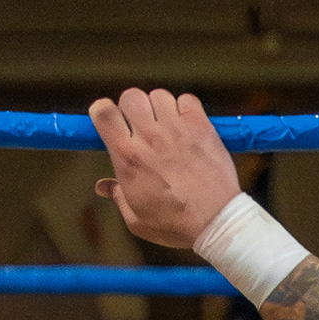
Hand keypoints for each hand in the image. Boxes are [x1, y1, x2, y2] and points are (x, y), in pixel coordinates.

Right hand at [87, 87, 244, 251]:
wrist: (215, 221)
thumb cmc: (175, 224)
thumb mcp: (137, 219)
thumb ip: (118, 196)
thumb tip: (102, 187)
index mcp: (128, 157)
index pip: (104, 113)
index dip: (102, 111)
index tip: (110, 120)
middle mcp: (149, 137)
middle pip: (130, 96)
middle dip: (132, 107)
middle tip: (140, 124)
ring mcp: (177, 129)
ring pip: (159, 95)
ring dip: (159, 107)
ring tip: (166, 126)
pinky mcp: (201, 126)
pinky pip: (187, 100)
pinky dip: (185, 108)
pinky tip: (186, 125)